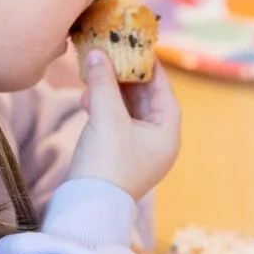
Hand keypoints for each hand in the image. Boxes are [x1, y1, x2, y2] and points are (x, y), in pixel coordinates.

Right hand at [67, 52, 180, 203]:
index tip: (137, 47)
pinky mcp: (118, 155)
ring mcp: (138, 150)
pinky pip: (115, 123)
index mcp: (167, 134)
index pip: (164, 91)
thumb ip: (103, 82)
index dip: (150, 68)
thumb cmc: (106, 163)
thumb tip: (97, 53)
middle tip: (110, 55)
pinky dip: (103, 109)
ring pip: (127, 110)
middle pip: (146, 99)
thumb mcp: (106, 117)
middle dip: (125, 78)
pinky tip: (87, 98)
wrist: (86, 205)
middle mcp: (157, 142)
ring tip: (94, 75)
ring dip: (110, 92)